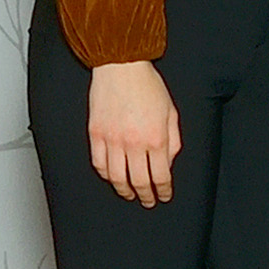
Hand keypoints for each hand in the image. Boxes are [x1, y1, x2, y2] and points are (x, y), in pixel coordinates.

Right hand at [87, 59, 179, 206]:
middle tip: (148, 201)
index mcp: (156, 138)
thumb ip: (173, 140)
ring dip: (124, 190)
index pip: (161, 176)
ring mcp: (112, 139)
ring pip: (116, 177)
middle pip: (139, 181)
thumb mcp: (172, 113)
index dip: (163, 191)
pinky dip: (105, 175)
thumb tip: (169, 161)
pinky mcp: (96, 134)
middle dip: (145, 196)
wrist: (122, 67)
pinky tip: (112, 178)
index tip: (164, 196)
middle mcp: (134, 142)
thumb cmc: (148, 86)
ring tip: (130, 195)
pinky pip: (98, 163)